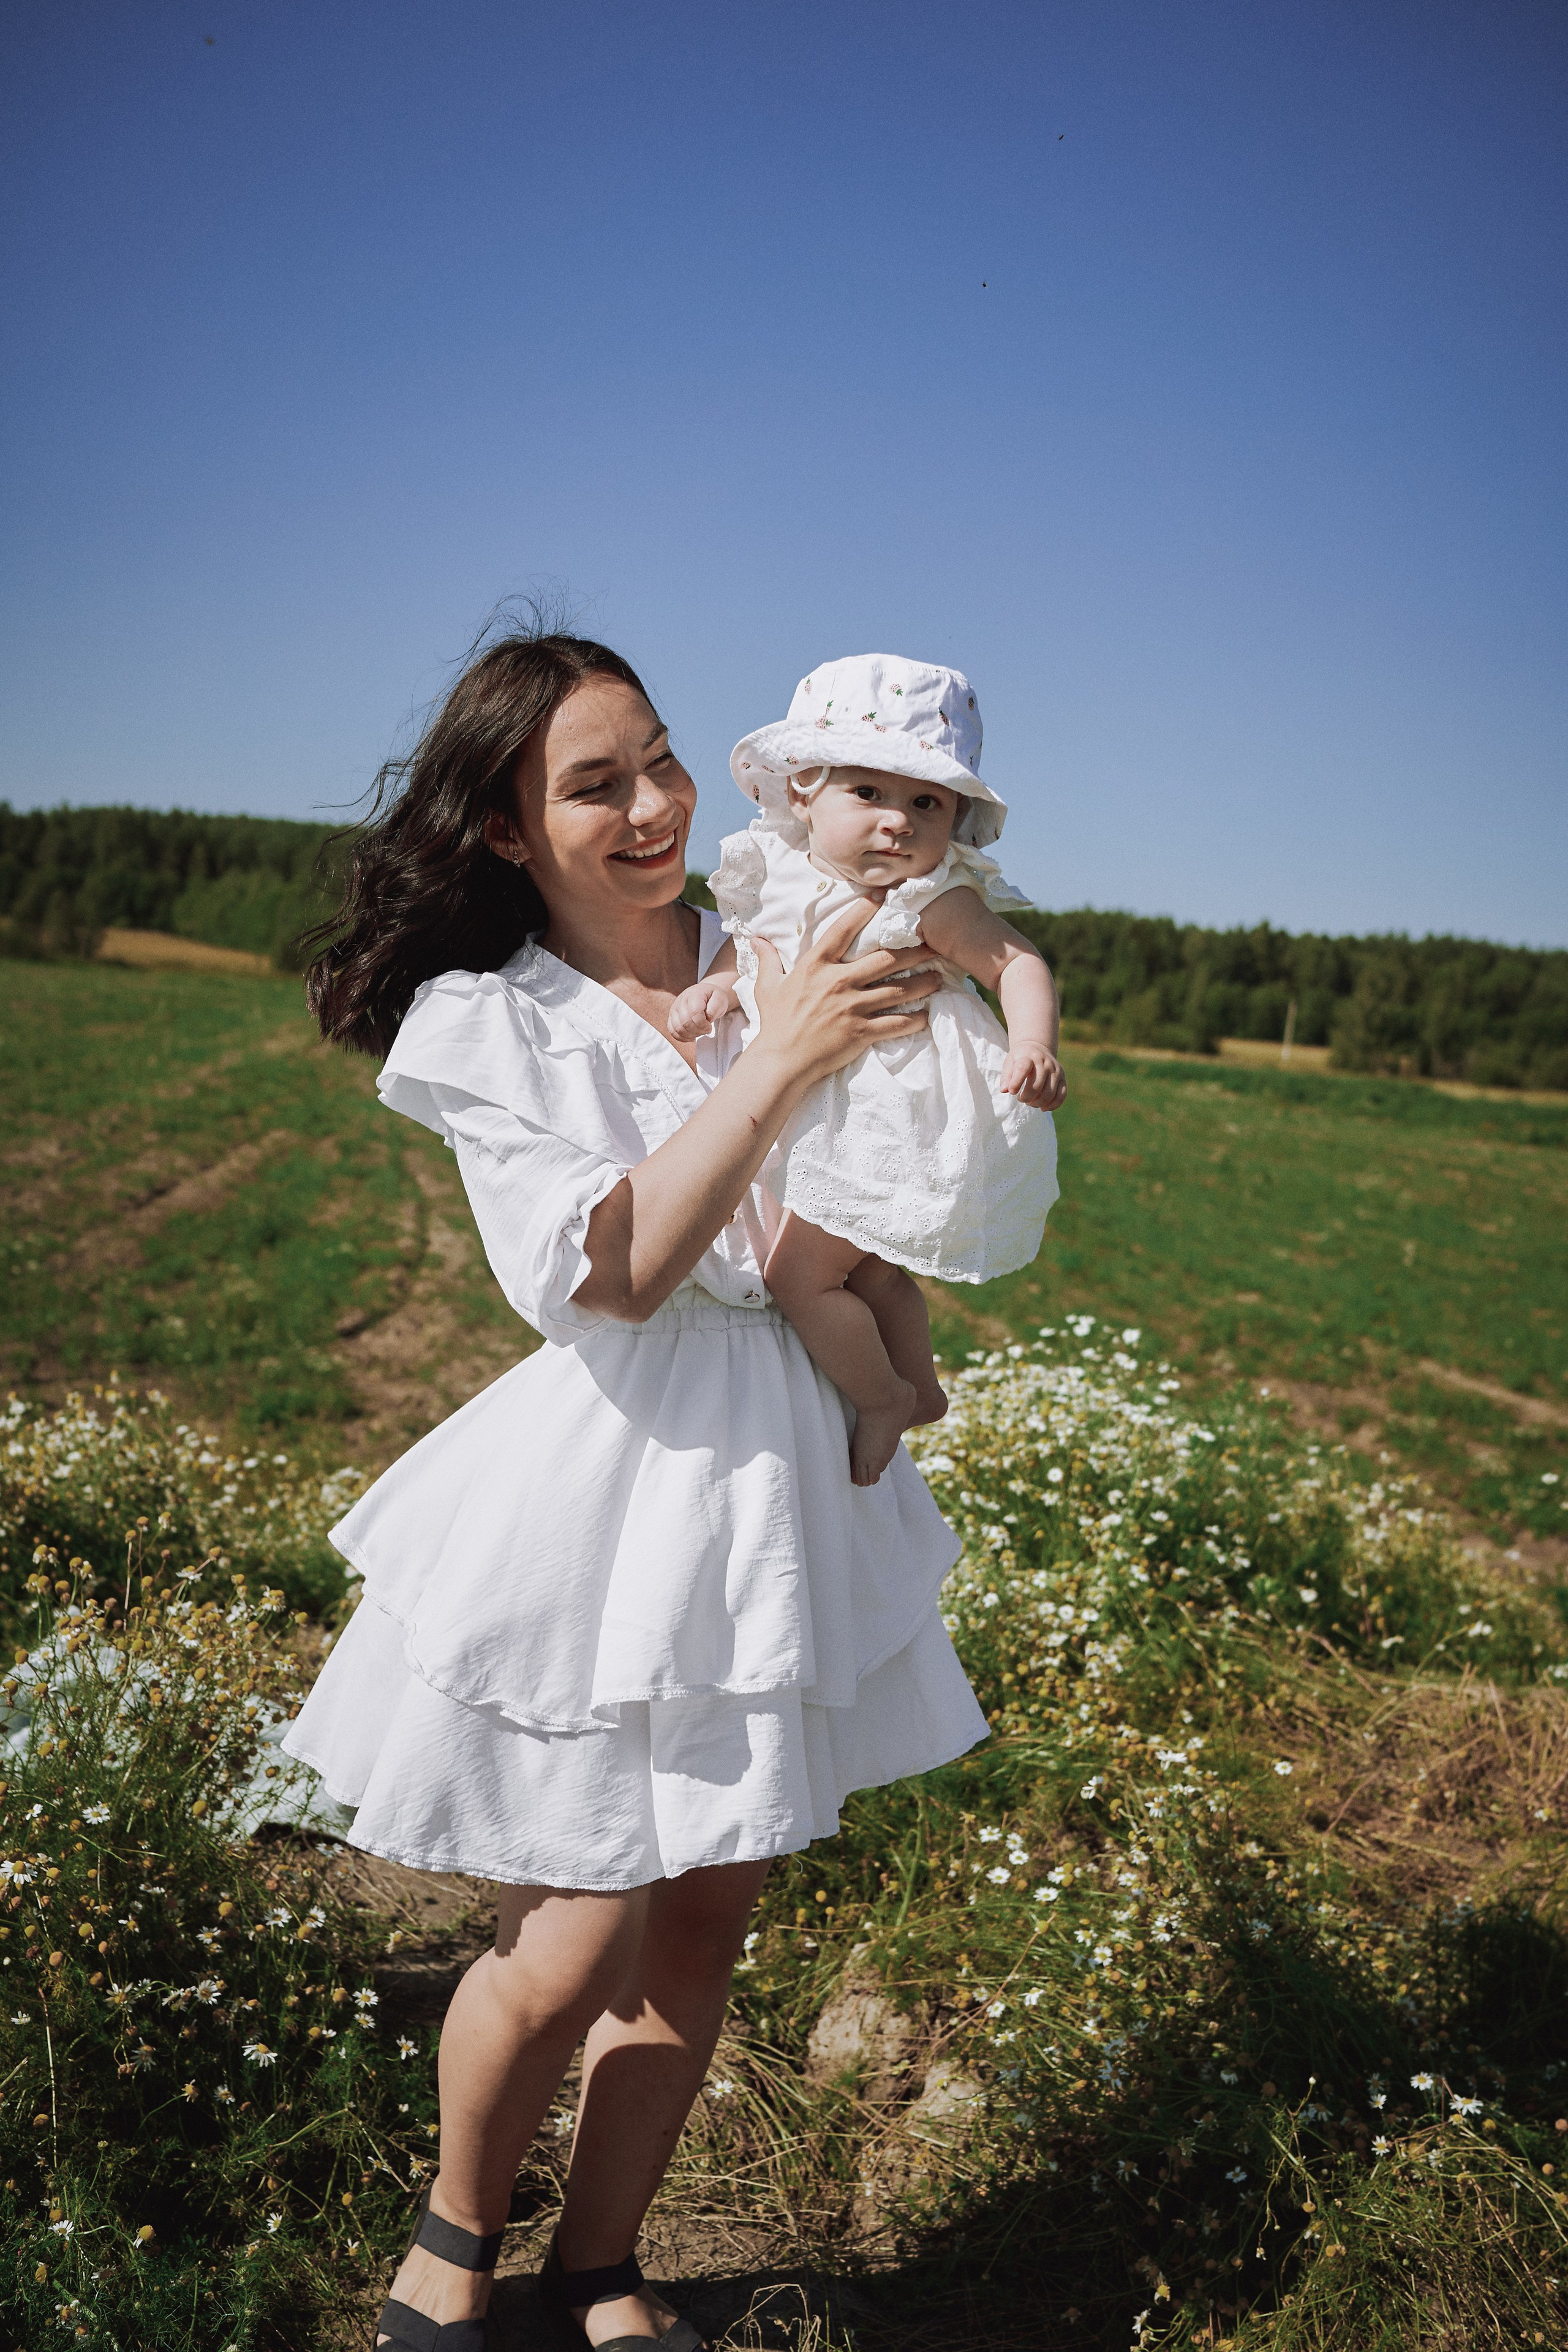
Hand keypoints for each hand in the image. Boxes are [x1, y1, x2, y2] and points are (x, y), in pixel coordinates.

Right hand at [668, 979, 738, 1040]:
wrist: (707, 995)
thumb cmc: (713, 997)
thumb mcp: (720, 999)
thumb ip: (715, 1008)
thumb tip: (707, 1019)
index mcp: (694, 994)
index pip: (694, 1012)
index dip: (703, 1024)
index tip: (709, 1027)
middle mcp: (681, 1001)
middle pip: (685, 1022)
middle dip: (698, 1030)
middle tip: (706, 1029)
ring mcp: (674, 1009)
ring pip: (678, 1029)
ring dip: (691, 1034)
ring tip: (700, 1031)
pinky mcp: (672, 1017)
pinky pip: (673, 1032)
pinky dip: (683, 1037)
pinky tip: (692, 1035)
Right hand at [750, 899, 938, 1088]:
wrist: (780, 1060)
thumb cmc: (774, 1023)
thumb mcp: (767, 987)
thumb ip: (767, 960)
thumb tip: (755, 939)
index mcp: (816, 966)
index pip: (842, 930)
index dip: (863, 910)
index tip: (882, 897)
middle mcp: (838, 982)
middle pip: (885, 959)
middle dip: (913, 950)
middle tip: (932, 944)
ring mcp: (852, 1007)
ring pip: (898, 990)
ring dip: (922, 983)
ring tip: (939, 977)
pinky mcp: (861, 1032)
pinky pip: (896, 1023)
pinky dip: (914, 1020)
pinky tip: (927, 1015)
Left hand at [1000, 1041, 1066, 1110]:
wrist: (1037, 1049)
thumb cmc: (1020, 1059)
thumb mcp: (1009, 1062)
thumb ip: (1006, 1076)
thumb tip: (1004, 1090)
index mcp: (1029, 1057)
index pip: (1023, 1069)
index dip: (1016, 1082)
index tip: (1012, 1092)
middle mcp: (1045, 1062)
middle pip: (1037, 1085)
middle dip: (1026, 1097)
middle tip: (1021, 1099)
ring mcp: (1056, 1070)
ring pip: (1049, 1093)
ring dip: (1038, 1103)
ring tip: (1030, 1102)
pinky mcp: (1062, 1078)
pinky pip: (1061, 1095)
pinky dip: (1053, 1105)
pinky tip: (1043, 1108)